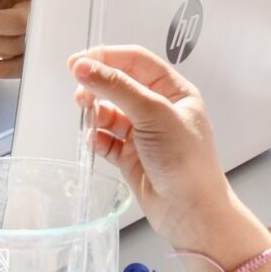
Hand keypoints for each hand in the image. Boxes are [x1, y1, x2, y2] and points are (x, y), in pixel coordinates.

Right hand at [70, 46, 264, 261]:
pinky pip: (106, 139)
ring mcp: (144, 134)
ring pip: (109, 112)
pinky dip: (97, 138)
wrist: (192, 213)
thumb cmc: (185, 161)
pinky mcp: (130, 157)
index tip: (78, 62)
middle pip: (119, 85)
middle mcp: (158, 109)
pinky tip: (95, 142)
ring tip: (91, 120)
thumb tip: (84, 66)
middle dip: (97, 87)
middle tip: (80, 95)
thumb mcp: (153, 114)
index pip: (136, 61)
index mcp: (173, 91)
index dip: (107, 57)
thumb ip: (117, 87)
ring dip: (95, 113)